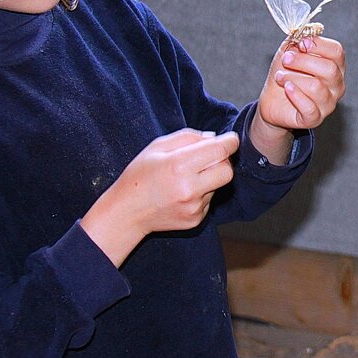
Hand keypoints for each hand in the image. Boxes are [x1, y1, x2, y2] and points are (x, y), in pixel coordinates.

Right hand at [81, 128, 239, 265]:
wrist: (127, 212)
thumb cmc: (139, 175)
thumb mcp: (158, 146)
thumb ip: (189, 137)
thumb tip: (215, 138)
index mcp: (179, 165)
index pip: (220, 151)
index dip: (230, 142)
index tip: (230, 139)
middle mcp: (190, 188)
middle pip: (227, 171)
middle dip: (222, 161)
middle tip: (209, 157)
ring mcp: (194, 207)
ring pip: (218, 186)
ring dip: (209, 178)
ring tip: (185, 179)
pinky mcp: (196, 219)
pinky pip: (209, 200)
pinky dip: (202, 193)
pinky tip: (182, 193)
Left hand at [252, 36, 345, 159]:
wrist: (273, 100)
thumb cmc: (286, 74)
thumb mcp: (289, 51)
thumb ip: (297, 39)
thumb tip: (305, 31)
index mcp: (335, 66)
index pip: (337, 52)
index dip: (318, 45)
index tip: (301, 43)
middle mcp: (337, 85)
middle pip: (329, 69)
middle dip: (303, 61)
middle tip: (286, 59)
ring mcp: (328, 103)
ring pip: (317, 88)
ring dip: (293, 78)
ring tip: (280, 76)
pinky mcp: (315, 118)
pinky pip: (310, 108)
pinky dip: (295, 95)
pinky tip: (286, 88)